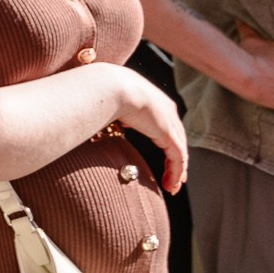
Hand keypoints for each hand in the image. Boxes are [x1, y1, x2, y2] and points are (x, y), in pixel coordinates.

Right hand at [110, 66, 189, 192]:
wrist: (111, 86)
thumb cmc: (103, 90)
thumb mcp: (108, 103)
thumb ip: (108, 114)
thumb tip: (93, 121)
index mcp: (153, 100)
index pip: (166, 125)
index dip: (166, 143)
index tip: (161, 159)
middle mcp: (167, 110)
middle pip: (177, 140)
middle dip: (175, 160)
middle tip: (172, 178)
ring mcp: (170, 122)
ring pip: (180, 152)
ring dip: (177, 171)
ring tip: (171, 187)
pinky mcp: (169, 134)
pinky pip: (178, 159)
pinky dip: (176, 173)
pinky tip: (171, 185)